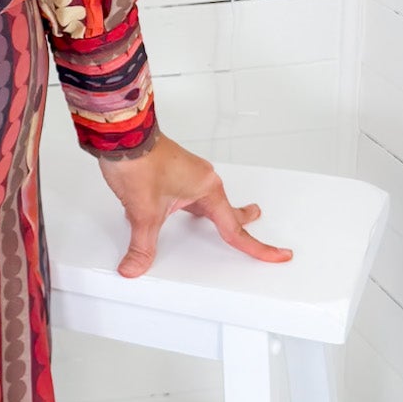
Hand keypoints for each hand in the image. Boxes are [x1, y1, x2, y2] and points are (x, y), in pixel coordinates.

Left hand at [93, 130, 294, 278]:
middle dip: (243, 218)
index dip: (258, 247)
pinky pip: (187, 193)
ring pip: (205, 200)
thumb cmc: (139, 161)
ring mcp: (187, 172)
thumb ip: (142, 244)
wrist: (121, 135)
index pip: (235, 228)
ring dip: (212, 211)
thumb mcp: (143, 212)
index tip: (280, 255)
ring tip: (213, 218)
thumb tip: (135, 266)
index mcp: (207, 189)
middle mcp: (202, 178)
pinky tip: (168, 210)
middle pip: (227, 209)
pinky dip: (186, 205)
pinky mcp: (171, 170)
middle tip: (257, 221)